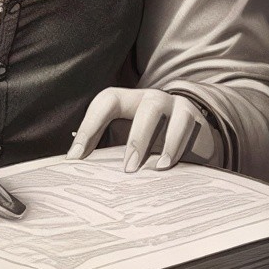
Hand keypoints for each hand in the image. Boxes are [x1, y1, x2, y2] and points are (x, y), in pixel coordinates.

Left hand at [67, 88, 223, 171]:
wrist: (192, 134)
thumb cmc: (150, 138)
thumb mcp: (126, 139)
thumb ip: (105, 146)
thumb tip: (74, 163)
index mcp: (128, 100)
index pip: (106, 102)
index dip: (89, 127)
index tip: (75, 157)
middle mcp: (151, 98)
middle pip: (144, 108)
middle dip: (136, 139)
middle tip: (128, 169)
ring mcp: (175, 105)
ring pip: (166, 114)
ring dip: (161, 141)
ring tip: (155, 169)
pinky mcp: (194, 118)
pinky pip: (186, 127)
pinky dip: (177, 147)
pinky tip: (168, 165)